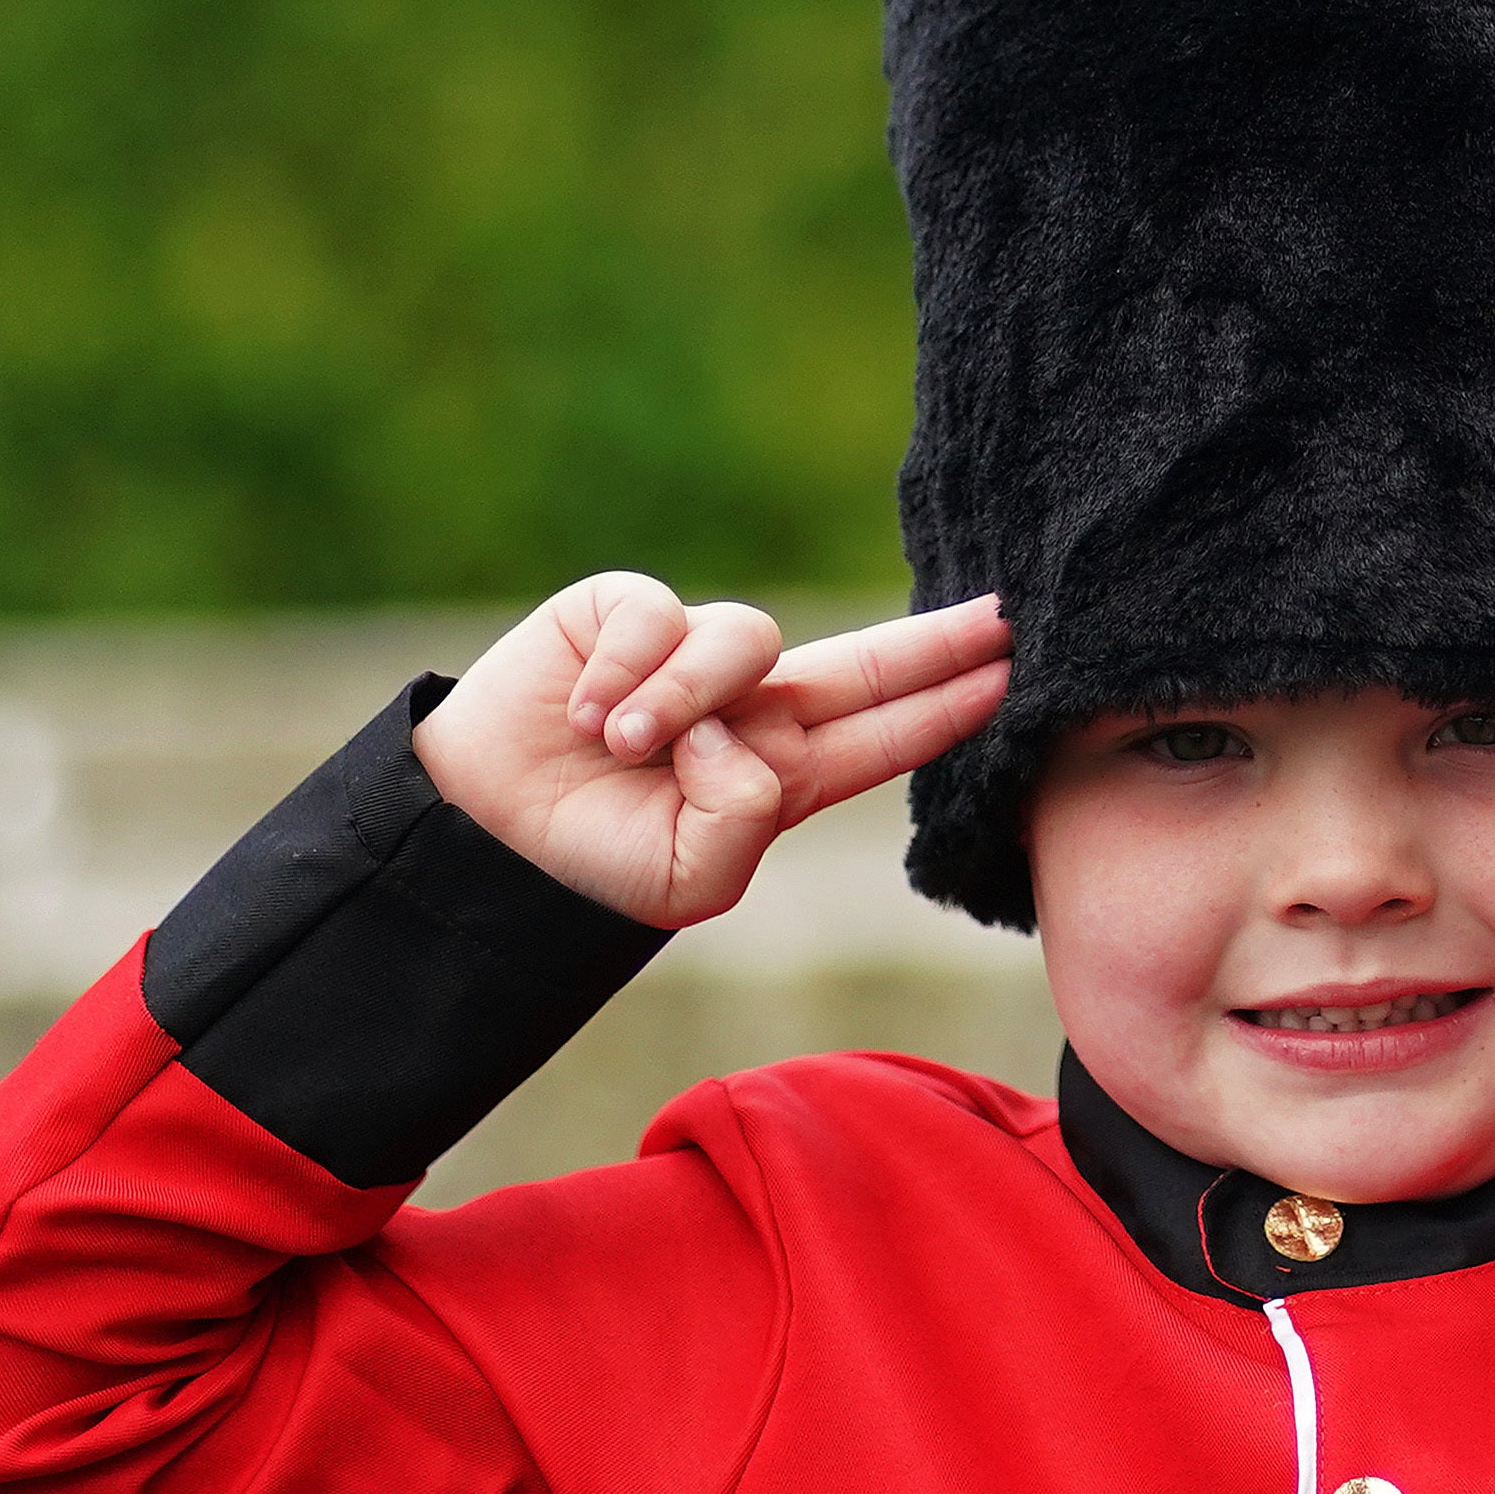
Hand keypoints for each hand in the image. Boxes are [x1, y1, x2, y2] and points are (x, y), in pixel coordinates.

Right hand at [414, 577, 1013, 928]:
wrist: (484, 834)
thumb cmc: (591, 863)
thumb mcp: (688, 879)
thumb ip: (742, 818)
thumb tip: (741, 730)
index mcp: (779, 775)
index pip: (881, 734)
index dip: (944, 703)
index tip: (1011, 675)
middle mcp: (751, 709)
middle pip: (862, 660)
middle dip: (933, 641)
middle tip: (1003, 616)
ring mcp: (691, 658)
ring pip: (744, 640)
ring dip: (683, 694)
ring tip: (620, 745)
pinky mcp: (625, 614)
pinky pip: (659, 615)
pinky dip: (625, 669)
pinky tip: (584, 713)